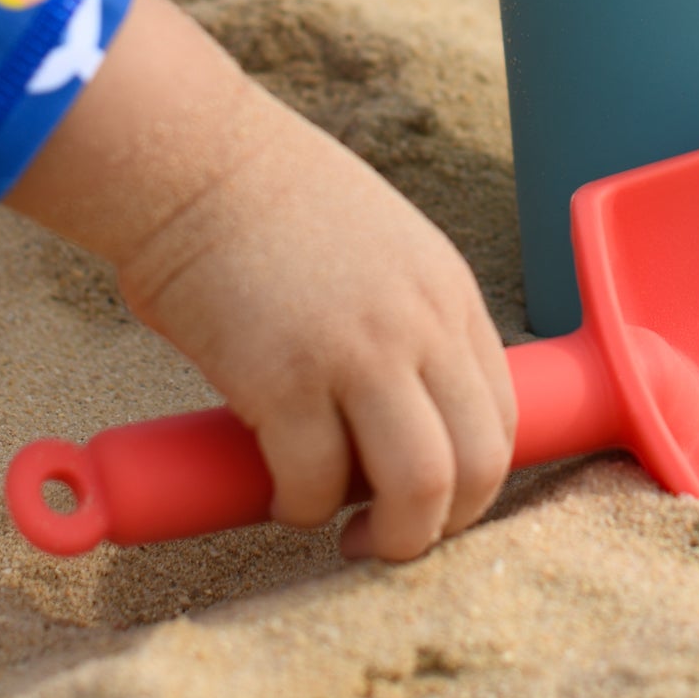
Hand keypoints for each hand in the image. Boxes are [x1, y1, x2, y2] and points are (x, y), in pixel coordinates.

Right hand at [7, 0, 514, 562]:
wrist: (197, 160)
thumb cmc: (269, 201)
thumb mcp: (379, 247)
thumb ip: (402, 317)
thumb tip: (393, 410)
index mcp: (446, 289)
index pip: (501, 413)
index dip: (474, 478)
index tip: (430, 499)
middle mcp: (420, 323)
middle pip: (478, 463)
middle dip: (442, 523)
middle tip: (391, 536)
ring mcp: (357, 353)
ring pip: (418, 489)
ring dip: (388, 537)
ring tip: (344, 534)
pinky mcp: (285, 381)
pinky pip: (315, 485)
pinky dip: (302, 509)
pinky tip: (279, 493)